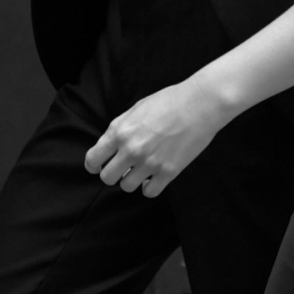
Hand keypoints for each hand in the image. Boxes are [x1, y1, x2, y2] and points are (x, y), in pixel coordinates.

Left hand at [84, 71, 229, 197]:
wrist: (200, 104)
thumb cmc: (169, 101)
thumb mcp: (136, 109)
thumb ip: (120, 129)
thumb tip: (111, 147)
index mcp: (119, 131)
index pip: (93, 160)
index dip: (94, 164)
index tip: (99, 165)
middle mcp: (131, 150)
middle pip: (107, 178)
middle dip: (113, 173)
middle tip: (123, 166)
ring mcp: (149, 163)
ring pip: (126, 186)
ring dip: (132, 179)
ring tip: (141, 168)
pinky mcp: (168, 172)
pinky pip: (149, 192)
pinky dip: (149, 186)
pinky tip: (154, 176)